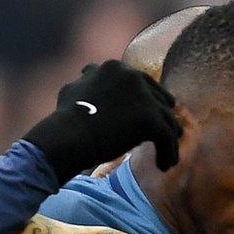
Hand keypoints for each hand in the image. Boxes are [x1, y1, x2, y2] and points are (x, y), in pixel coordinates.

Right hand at [22, 60, 181, 180]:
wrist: (65, 135)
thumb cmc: (65, 119)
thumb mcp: (74, 88)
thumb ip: (88, 80)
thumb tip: (87, 71)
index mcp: (114, 67)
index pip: (142, 83)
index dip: (148, 101)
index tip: (149, 116)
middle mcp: (131, 75)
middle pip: (159, 99)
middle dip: (163, 117)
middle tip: (167, 134)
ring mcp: (142, 96)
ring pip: (167, 119)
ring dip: (168, 138)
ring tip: (168, 156)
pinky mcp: (149, 118)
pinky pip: (167, 137)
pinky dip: (168, 153)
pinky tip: (164, 166)